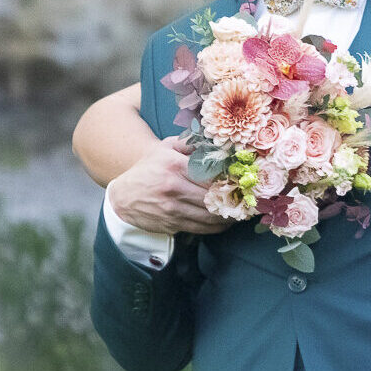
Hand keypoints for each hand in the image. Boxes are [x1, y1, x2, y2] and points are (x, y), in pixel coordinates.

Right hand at [107, 138, 232, 234]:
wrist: (123, 196)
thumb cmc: (149, 167)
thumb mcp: (166, 147)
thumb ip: (191, 142)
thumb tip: (218, 142)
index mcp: (175, 165)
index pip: (211, 174)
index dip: (231, 178)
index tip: (244, 180)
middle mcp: (174, 187)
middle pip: (213, 196)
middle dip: (233, 199)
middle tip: (248, 198)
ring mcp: (172, 208)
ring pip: (210, 215)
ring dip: (229, 216)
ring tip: (241, 211)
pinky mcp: (172, 224)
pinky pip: (201, 228)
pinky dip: (217, 227)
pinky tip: (226, 221)